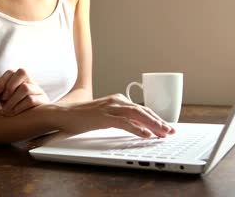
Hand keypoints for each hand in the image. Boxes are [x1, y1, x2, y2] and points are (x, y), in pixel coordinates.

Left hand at [0, 69, 49, 116]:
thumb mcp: (6, 99)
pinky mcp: (43, 100)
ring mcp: (38, 90)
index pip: (12, 72)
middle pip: (22, 72)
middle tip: (3, 99)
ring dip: (12, 100)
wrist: (31, 118)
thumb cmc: (16, 106)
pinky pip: (30, 100)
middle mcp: (31, 81)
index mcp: (21, 78)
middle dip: (9, 86)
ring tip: (6, 110)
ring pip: (25, 88)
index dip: (1, 81)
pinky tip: (13, 113)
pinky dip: (19, 107)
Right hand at [57, 94, 174, 137]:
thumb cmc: (84, 117)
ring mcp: (110, 107)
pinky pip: (124, 122)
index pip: (142, 109)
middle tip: (170, 131)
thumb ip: (123, 120)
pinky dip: (137, 129)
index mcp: (119, 100)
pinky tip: (146, 135)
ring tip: (162, 133)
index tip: (167, 127)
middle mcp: (117, 101)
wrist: (64, 114)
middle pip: (143, 111)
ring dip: (152, 125)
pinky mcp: (103, 116)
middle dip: (159, 122)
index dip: (157, 118)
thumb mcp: (107, 117)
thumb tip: (141, 128)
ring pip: (137, 115)